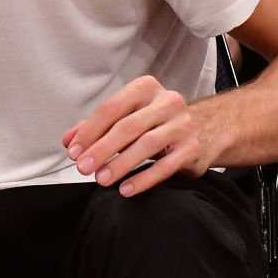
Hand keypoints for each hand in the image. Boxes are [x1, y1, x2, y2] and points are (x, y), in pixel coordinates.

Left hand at [63, 75, 211, 196]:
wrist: (208, 128)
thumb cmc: (159, 123)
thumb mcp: (128, 118)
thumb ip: (97, 127)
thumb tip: (69, 141)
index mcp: (146, 89)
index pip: (111, 108)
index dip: (90, 131)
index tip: (75, 151)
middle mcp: (167, 102)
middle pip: (127, 126)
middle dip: (102, 149)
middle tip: (83, 167)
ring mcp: (182, 124)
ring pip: (147, 144)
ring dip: (120, 164)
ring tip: (101, 179)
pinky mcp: (193, 148)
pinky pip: (166, 166)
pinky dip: (144, 179)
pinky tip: (126, 188)